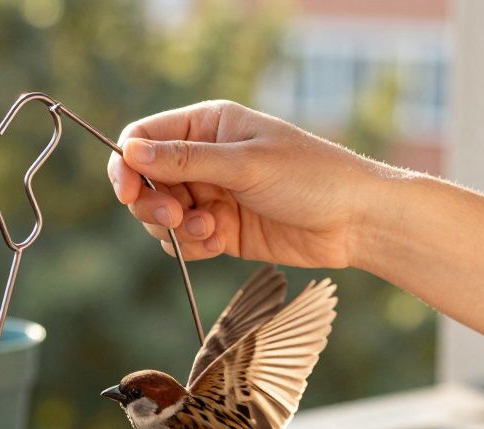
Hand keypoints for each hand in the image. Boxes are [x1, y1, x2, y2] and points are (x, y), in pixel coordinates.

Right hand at [107, 100, 398, 268]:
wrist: (356, 221)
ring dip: (175, 228)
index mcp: (207, 126)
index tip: (127, 194)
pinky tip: (222, 241)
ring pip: (160, 216)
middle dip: (151, 204)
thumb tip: (130, 152)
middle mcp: (204, 159)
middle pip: (145, 182)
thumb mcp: (244, 163)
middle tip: (173, 218)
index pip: (144, 139)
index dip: (127, 166)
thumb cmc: (311, 177)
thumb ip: (184, 160)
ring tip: (210, 229)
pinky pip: (184, 241)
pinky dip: (194, 245)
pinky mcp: (221, 230)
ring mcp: (211, 196)